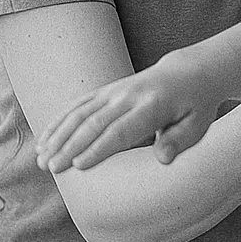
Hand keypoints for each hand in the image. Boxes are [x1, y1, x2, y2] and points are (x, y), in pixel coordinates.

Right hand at [35, 46, 224, 172]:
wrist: (190, 73)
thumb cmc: (196, 106)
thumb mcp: (198, 125)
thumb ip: (180, 140)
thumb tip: (163, 158)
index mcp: (154, 105)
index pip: (123, 129)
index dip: (99, 148)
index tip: (78, 167)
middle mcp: (131, 95)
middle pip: (96, 122)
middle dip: (71, 145)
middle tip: (51, 168)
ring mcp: (117, 90)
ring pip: (81, 112)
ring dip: (59, 134)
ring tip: (42, 159)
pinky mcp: (108, 90)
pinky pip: (79, 104)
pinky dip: (60, 121)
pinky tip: (44, 140)